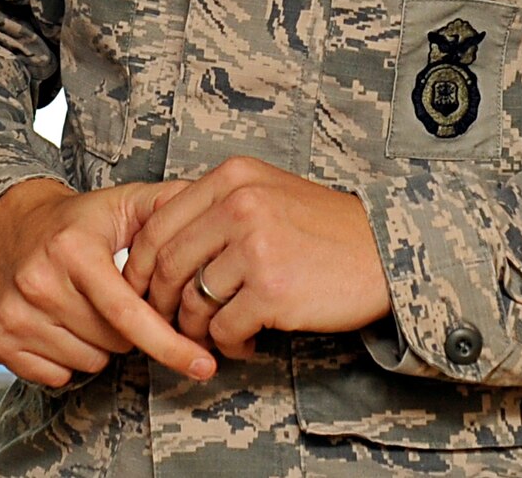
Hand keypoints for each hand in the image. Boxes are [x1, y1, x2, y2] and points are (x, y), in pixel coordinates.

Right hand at [0, 177, 215, 387]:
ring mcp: (12, 314)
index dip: (169, 343)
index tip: (202, 365)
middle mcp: (37, 282)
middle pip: (113, 342)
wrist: (3, 223)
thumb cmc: (72, 221)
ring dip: (96, 344)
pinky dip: (65, 359)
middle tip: (111, 298)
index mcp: (73, 250)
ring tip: (83, 307)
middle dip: (125, 329)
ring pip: (86, 362)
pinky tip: (58, 325)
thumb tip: (215, 205)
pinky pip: (53, 376)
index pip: (129, 313)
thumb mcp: (121, 204)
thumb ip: (168, 206)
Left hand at [120, 156, 391, 358]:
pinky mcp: (272, 290)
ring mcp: (255, 247)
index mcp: (232, 177)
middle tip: (167, 323)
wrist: (384, 252)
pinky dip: (228, 344)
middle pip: (166, 264)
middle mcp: (239, 205)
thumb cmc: (324, 227)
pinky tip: (245, 343)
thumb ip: (217, 207)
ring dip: (195, 329)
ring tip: (214, 335)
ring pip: (191, 301)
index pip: (158, 223)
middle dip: (158, 303)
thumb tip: (159, 247)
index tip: (137, 289)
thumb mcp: (267, 191)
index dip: (138, 264)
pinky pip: (224, 329)